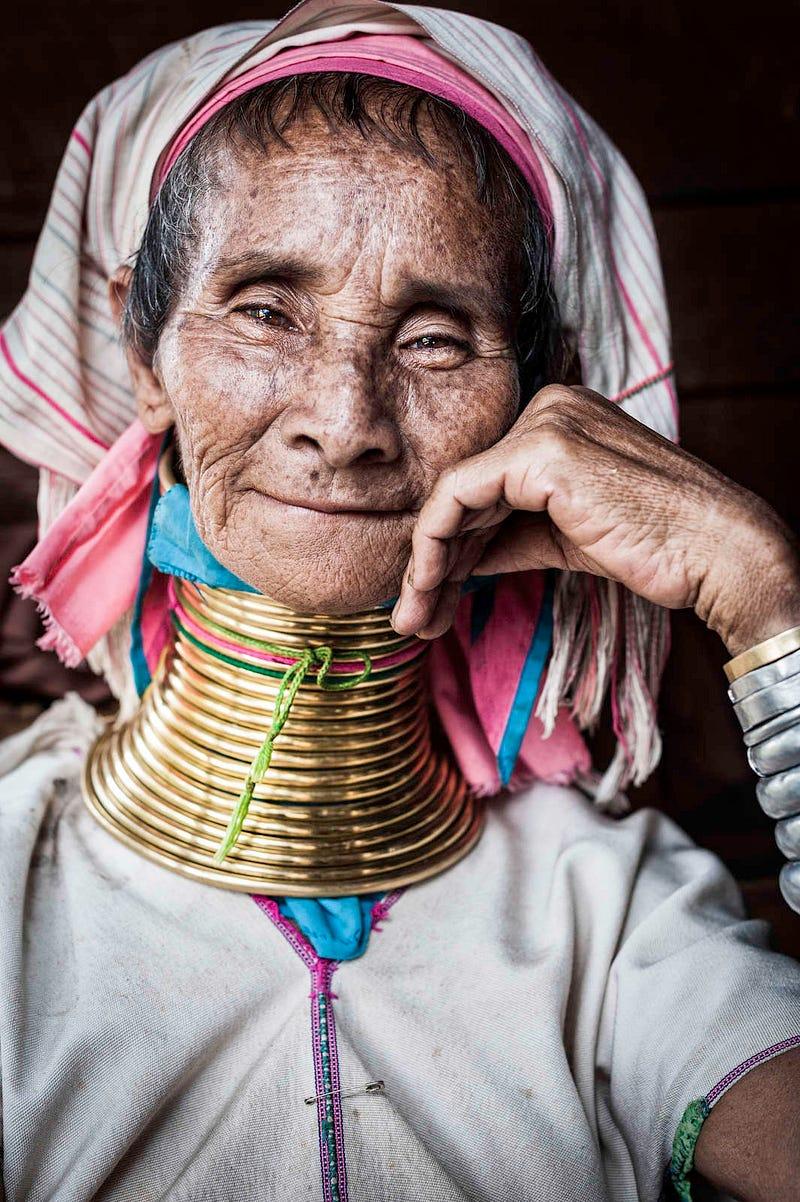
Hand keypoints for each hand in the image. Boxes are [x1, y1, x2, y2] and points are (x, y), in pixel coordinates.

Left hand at [390, 384, 799, 652]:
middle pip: (464, 490)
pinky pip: (458, 498)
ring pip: (452, 496)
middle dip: (433, 561)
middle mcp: (547, 407)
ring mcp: (544, 422)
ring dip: (426, 565)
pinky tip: (427, 588)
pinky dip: (434, 547)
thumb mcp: (561, 535)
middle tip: (412, 615)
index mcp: (558, 417)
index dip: (450, 543)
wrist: (713, 552)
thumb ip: (506, 534)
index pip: (482, 483)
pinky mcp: (541, 450)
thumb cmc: (653, 545)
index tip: (431, 594)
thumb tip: (452, 560)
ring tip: (412, 617)